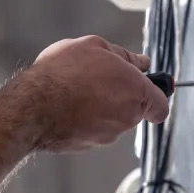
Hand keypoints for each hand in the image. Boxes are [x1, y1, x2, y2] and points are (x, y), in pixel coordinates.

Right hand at [24, 35, 168, 151]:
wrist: (32, 106)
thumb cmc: (64, 73)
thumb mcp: (95, 46)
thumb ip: (125, 56)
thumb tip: (142, 63)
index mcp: (136, 93)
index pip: (161, 106)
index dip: (155, 96)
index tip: (144, 87)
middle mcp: (126, 119)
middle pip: (132, 109)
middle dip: (119, 95)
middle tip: (95, 78)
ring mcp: (106, 135)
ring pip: (110, 120)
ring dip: (99, 106)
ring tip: (74, 89)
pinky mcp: (86, 146)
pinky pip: (90, 130)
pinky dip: (82, 120)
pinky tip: (65, 105)